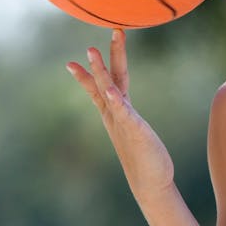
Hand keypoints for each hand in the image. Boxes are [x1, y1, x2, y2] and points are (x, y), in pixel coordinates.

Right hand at [67, 29, 174, 200]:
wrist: (150, 182)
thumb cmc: (145, 155)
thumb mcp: (134, 128)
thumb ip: (128, 115)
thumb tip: (124, 108)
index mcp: (117, 111)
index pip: (102, 85)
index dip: (92, 70)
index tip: (76, 57)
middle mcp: (116, 114)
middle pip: (106, 81)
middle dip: (99, 61)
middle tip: (89, 44)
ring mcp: (122, 121)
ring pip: (108, 91)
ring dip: (100, 71)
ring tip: (91, 52)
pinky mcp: (133, 130)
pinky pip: (123, 111)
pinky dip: (115, 99)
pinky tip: (110, 90)